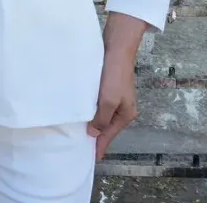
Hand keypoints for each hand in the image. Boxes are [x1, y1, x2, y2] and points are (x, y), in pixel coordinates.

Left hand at [88, 13, 145, 158]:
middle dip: (97, 136)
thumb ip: (101, 119)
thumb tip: (94, 134)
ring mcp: (115, 97)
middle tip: (82, 146)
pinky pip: (98, 104)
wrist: (116, 50)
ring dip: (93, 122)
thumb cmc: (113, 76)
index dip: (100, 146)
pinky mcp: (108, 88)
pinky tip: (82, 111)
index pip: (110, 134)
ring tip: (80, 131)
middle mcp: (122, 108)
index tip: (92, 158)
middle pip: (107, 126)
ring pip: (102, 115)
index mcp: (126, 114)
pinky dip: (91, 110)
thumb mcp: (108, 101)